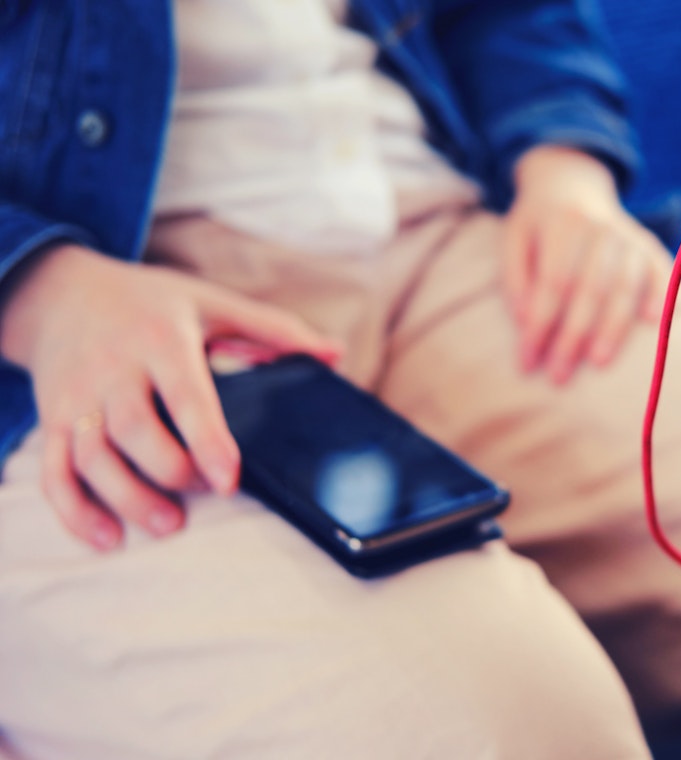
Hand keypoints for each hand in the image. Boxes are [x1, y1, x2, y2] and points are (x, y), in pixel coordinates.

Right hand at [0, 244, 339, 549]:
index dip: (207, 441)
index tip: (229, 481)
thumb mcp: (212, 303)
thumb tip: (335, 355)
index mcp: (162, 339)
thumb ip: (273, 330)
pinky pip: (51, 472)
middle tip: (202, 494)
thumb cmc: (152, 304)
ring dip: (126, 498)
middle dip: (170, 472)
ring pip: (91, 456)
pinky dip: (74, 511)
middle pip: (134, 431)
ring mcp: (76, 395)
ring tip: (166, 524)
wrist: (60, 292)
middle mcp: (114, 367)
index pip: (185, 395)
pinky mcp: (50, 419)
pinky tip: (108, 536)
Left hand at [503, 145, 669, 383]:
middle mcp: (600, 227)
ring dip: (612, 328)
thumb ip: (516, 279)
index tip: (527, 361)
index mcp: (562, 223)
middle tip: (558, 375)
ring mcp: (628, 235)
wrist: (571, 185)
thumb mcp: (513, 240)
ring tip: (598, 363)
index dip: (540, 324)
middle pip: (589, 289)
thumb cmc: (537, 225)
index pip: (552, 283)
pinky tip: (653, 323)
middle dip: (573, 337)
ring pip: (624, 287)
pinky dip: (660, 296)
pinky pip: (659, 273)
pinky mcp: (648, 245)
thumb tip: (526, 322)